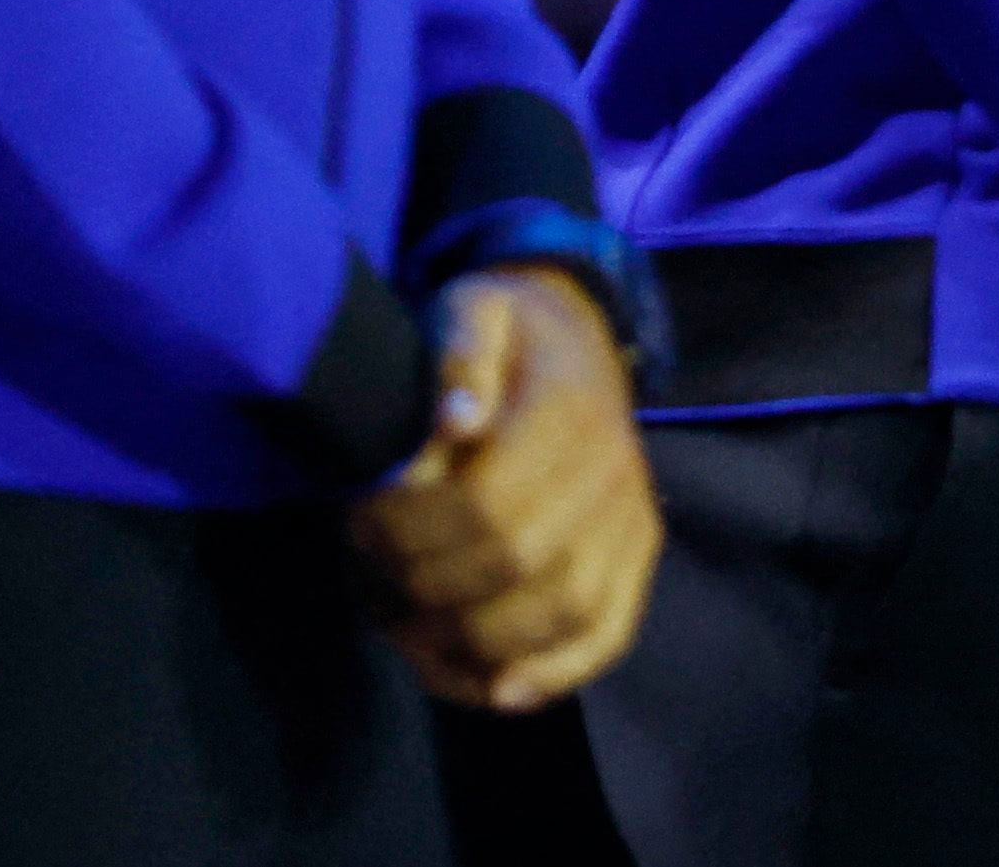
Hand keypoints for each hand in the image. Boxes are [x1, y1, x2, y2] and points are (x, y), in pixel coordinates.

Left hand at [346, 268, 661, 710]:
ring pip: (563, 610)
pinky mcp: (637, 552)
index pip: (485, 500)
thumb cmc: (509, 332)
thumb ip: (459, 355)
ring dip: (479, 641)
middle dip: (428, 585)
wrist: (579, 336)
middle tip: (374, 578)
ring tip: (412, 635)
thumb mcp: (473, 309)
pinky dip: (557, 673)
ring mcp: (631, 517)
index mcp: (568, 409)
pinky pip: (609, 631)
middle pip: (517, 561)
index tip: (360, 524)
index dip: (412, 529)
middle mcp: (612, 469)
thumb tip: (454, 423)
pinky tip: (498, 689)